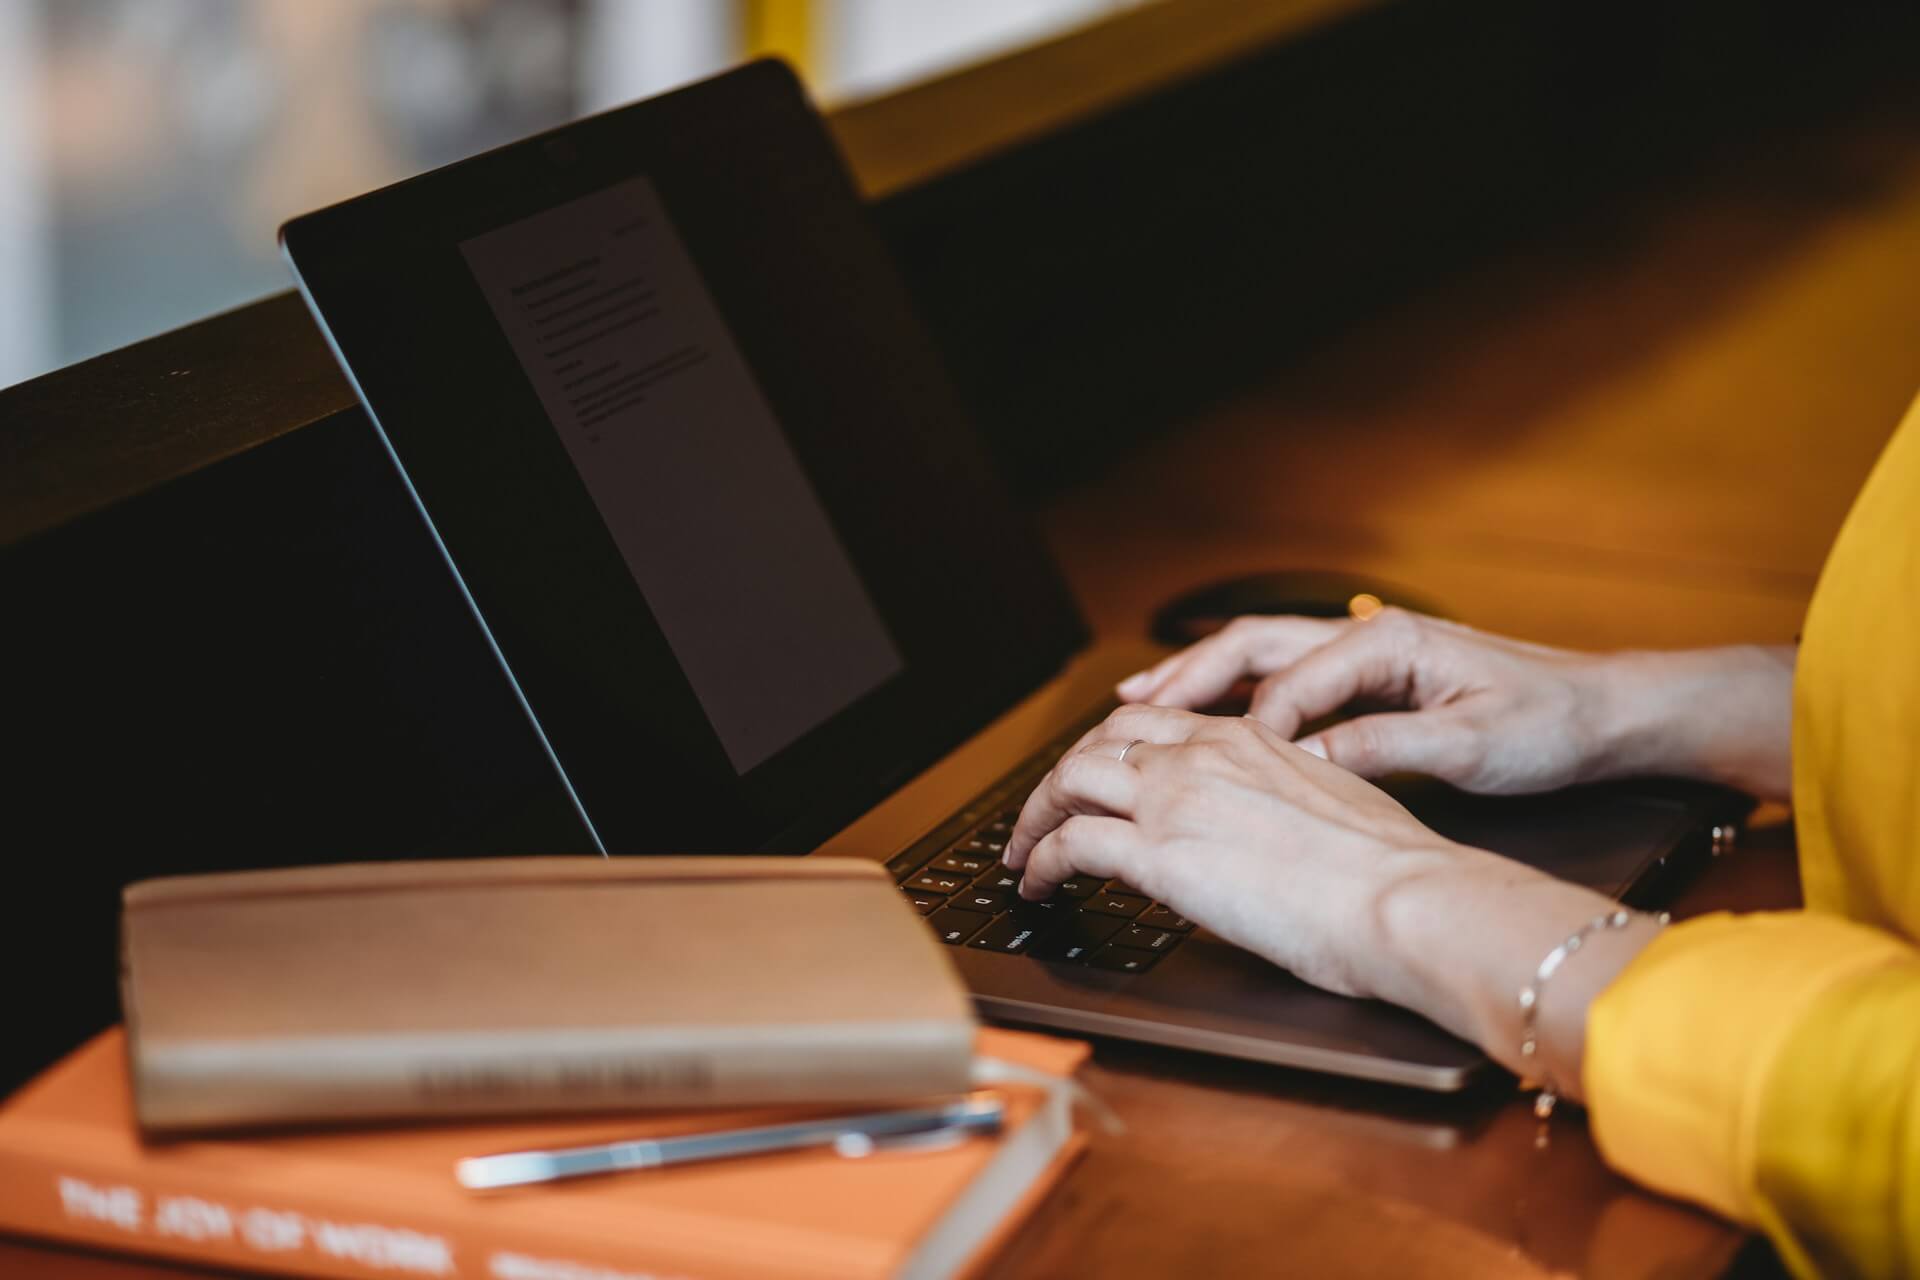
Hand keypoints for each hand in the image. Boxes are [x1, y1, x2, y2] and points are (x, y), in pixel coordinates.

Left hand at [1001, 704, 1468, 998]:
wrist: (1403, 897)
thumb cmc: (1390, 870)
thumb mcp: (1330, 804)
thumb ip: (1280, 800)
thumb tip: (1262, 828)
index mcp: (1245, 738)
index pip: (1152, 724)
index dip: (1108, 749)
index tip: (1092, 775)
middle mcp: (1201, 755)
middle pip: (1097, 744)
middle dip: (1060, 779)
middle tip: (1043, 814)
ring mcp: (1174, 799)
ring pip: (1067, 782)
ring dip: (1033, 817)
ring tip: (1023, 852)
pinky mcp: (1158, 854)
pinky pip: (1068, 845)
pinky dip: (1038, 862)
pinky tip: (1036, 885)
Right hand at [1115, 610, 1795, 799]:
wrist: (1610, 712)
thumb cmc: (1554, 723)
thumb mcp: (1475, 743)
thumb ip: (1387, 745)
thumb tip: (1311, 759)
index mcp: (1387, 641)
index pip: (1288, 683)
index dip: (1241, 728)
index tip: (1200, 771)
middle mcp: (1366, 634)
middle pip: (1250, 647)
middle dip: (1184, 679)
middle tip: (1122, 712)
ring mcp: (1366, 651)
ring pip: (1259, 657)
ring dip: (1198, 679)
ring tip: (1136, 703)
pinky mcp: (1373, 678)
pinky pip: (1284, 679)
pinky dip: (1236, 695)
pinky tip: (1208, 720)